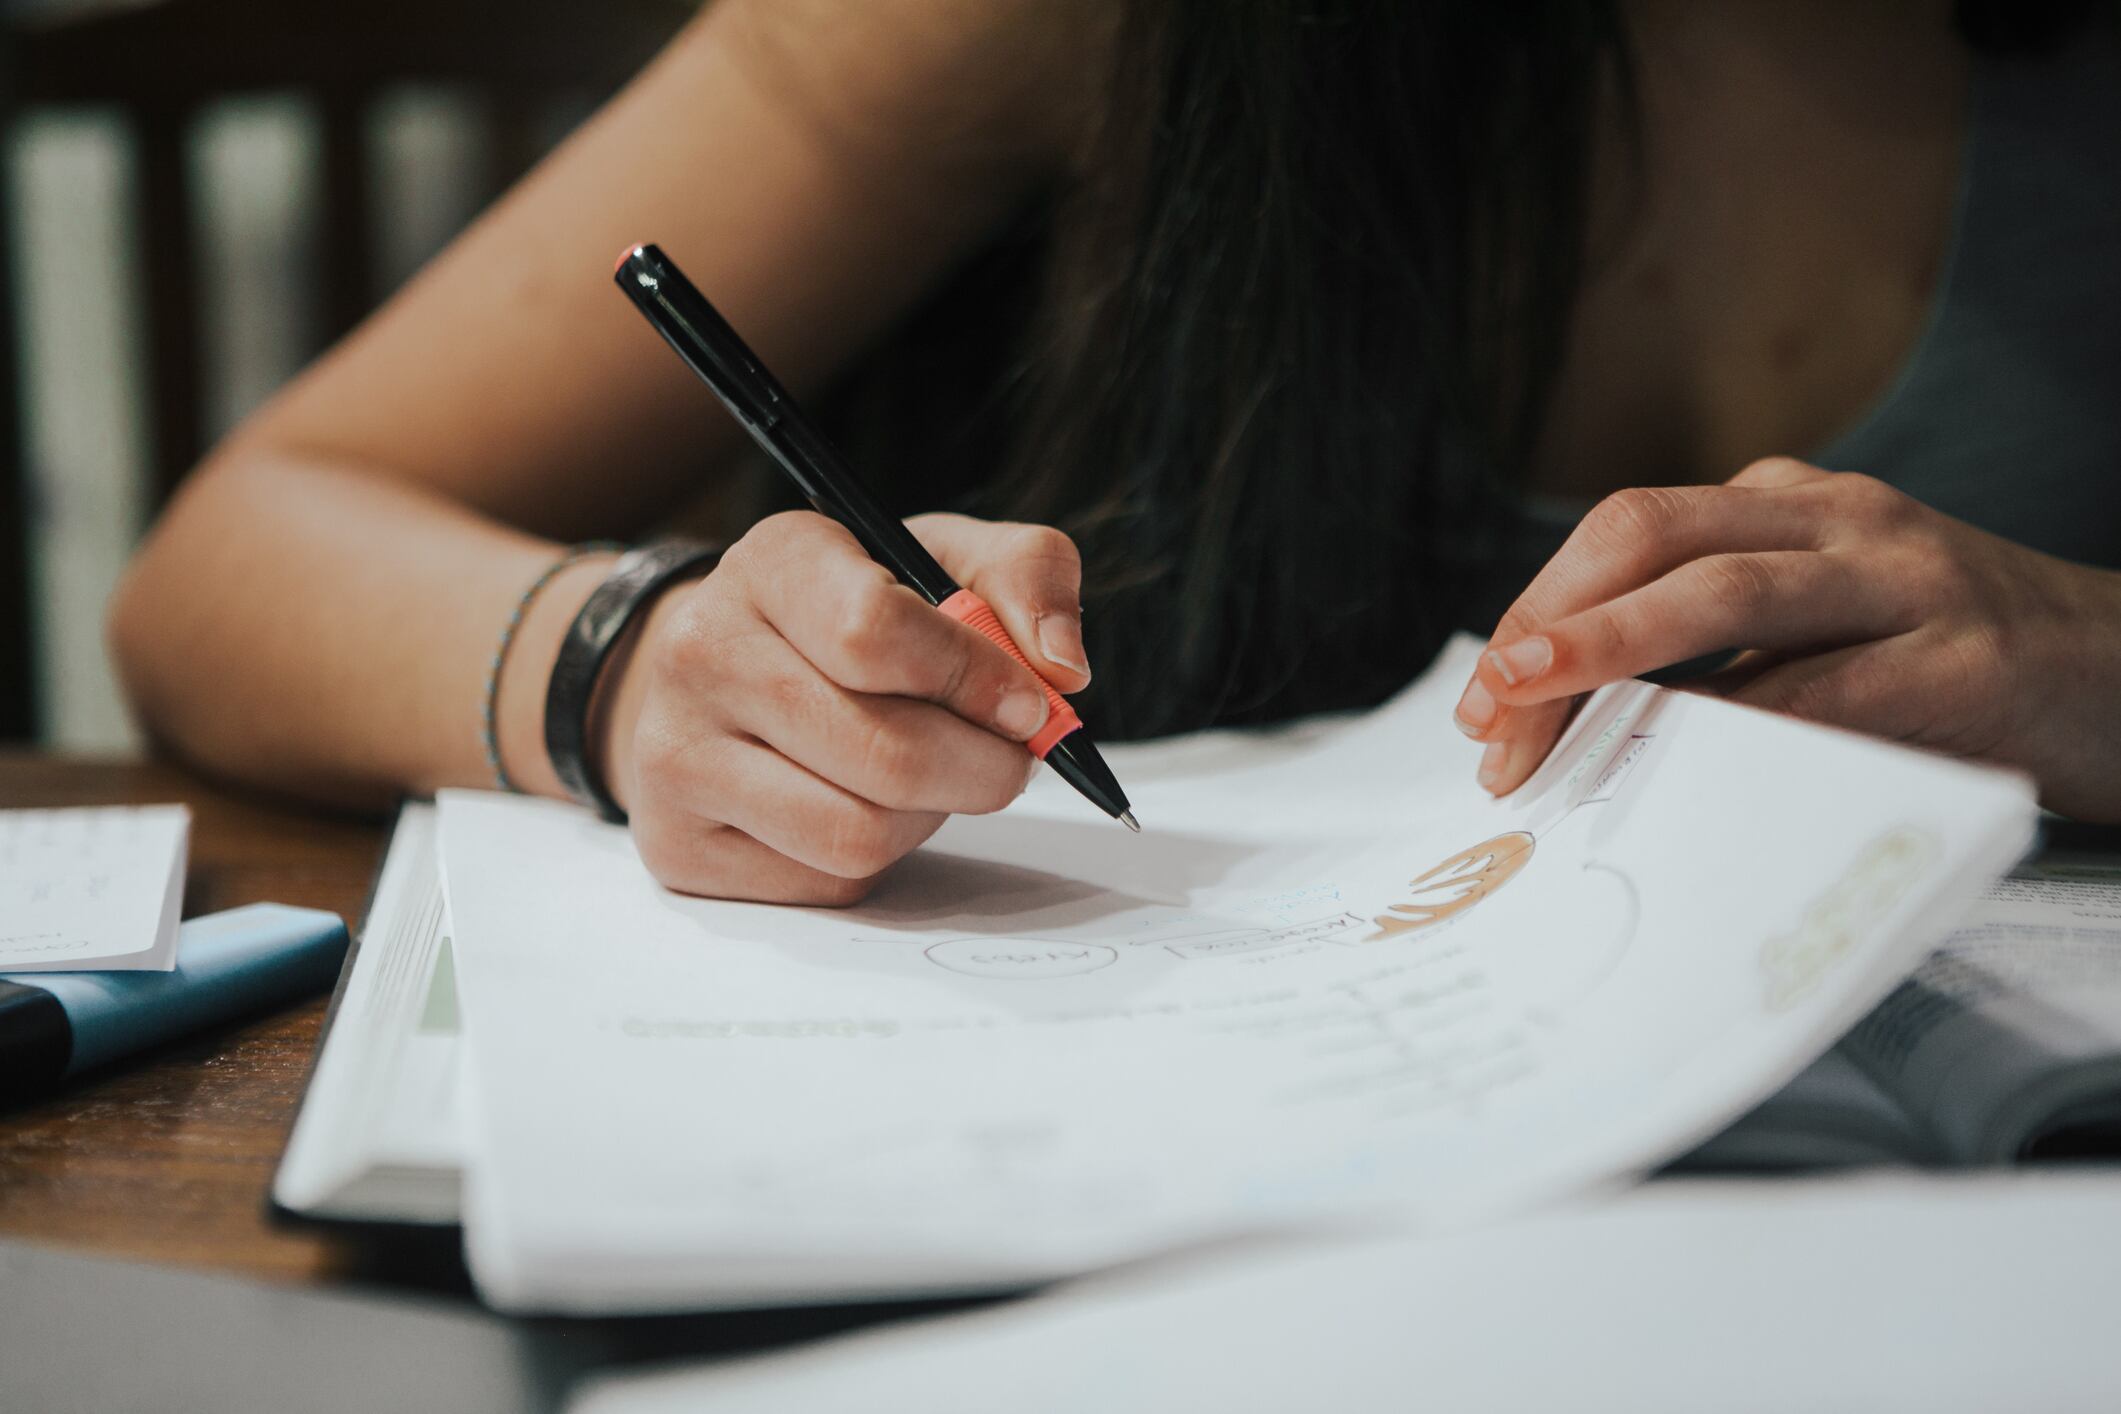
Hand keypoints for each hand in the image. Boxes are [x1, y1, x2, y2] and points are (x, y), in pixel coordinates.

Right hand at [600, 511, 1090, 903]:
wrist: (725, 676)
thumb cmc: (854, 617)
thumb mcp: (943, 561)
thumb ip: (1027, 577)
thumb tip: (1062, 671)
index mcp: (774, 562)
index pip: (876, 632)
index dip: (976, 680)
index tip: (1028, 705)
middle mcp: (704, 652)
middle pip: (884, 753)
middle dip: (981, 769)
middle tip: (1006, 760)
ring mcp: (677, 755)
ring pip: (858, 833)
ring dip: (927, 818)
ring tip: (924, 778)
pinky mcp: (680, 845)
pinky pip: (826, 880)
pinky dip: (877, 857)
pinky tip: (862, 805)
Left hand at [1452, 457, 2120, 820]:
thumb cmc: (1944, 663)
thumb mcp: (1818, 626)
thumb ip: (1712, 652)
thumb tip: (1564, 725)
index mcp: (1784, 503)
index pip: (1627, 532)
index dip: (1539, 608)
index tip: (1485, 700)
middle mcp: (1835, 518)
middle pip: (1652, 537)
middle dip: (1552, 623)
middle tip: (1489, 713)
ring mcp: (1903, 578)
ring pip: (1725, 588)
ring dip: (1612, 650)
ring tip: (1535, 711)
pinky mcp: (1963, 661)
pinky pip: (1825, 690)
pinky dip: (1734, 728)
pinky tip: (1671, 769)